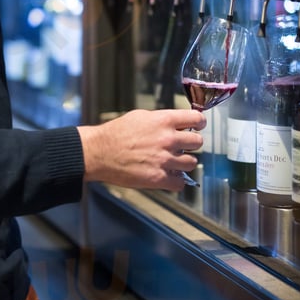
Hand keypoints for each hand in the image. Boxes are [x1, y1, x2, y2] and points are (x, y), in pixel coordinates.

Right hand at [78, 109, 205, 191]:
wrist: (100, 152)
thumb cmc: (117, 133)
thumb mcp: (141, 116)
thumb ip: (162, 120)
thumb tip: (177, 123)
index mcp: (164, 121)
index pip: (196, 118)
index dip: (199, 122)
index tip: (198, 125)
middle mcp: (167, 139)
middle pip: (198, 141)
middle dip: (192, 143)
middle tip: (184, 145)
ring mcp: (164, 160)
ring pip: (192, 163)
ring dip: (185, 162)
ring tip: (175, 161)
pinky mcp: (158, 178)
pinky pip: (180, 183)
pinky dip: (176, 180)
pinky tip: (169, 175)